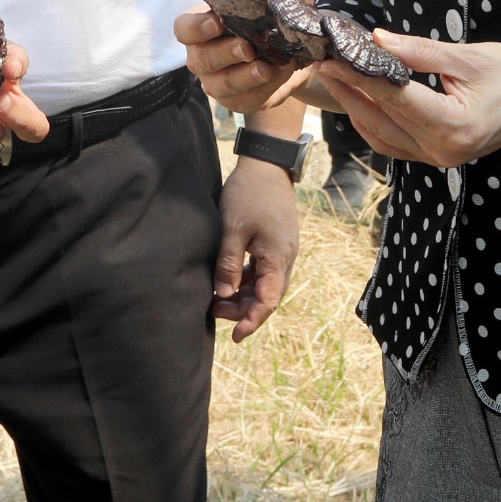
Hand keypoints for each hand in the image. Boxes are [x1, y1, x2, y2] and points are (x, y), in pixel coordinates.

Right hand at [175, 8, 330, 116]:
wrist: (284, 55)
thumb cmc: (262, 24)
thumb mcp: (257, 10)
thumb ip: (253, 4)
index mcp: (199, 31)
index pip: (184, 29)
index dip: (196, 27)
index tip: (216, 23)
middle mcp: (201, 58)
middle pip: (203, 58)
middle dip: (226, 53)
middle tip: (247, 48)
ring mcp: (215, 83)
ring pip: (223, 84)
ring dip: (246, 76)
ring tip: (266, 69)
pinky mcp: (237, 101)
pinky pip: (247, 98)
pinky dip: (267, 86)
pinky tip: (280, 73)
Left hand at [213, 155, 298, 340]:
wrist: (268, 165)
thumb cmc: (248, 194)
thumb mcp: (233, 229)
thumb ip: (229, 264)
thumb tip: (224, 295)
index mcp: (278, 257)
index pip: (268, 301)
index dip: (251, 321)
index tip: (235, 336)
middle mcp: (286, 257)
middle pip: (268, 297)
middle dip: (243, 310)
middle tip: (214, 310)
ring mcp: (283, 250)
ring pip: (265, 285)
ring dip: (244, 295)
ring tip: (217, 298)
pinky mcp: (277, 243)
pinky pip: (264, 271)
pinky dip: (247, 280)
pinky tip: (229, 279)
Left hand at [317, 32, 500, 168]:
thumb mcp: (468, 56)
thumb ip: (417, 52)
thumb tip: (375, 40)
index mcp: (452, 124)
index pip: (392, 97)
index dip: (357, 75)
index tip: (330, 55)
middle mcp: (442, 150)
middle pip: (380, 121)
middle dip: (348, 91)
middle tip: (320, 62)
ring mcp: (439, 158)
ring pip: (382, 136)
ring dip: (355, 107)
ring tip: (333, 77)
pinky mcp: (439, 155)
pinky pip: (395, 143)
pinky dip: (374, 121)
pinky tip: (359, 99)